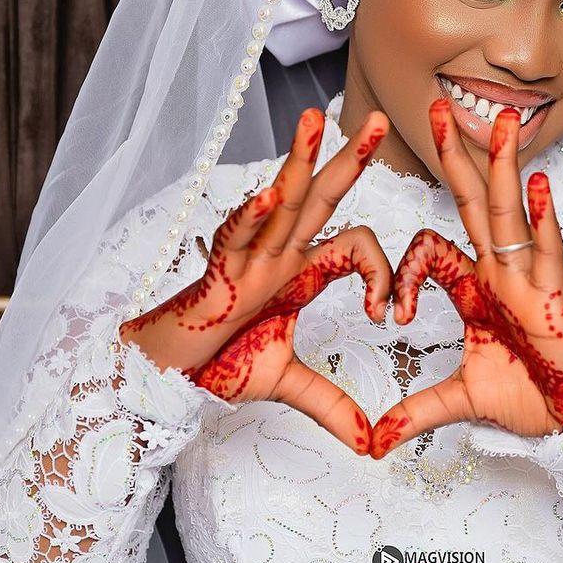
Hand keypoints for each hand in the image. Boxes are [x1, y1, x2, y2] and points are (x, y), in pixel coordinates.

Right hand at [120, 108, 391, 454]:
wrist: (171, 375)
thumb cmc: (222, 363)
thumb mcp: (288, 384)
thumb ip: (332, 406)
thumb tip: (370, 444)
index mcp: (301, 270)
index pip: (356, 245)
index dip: (383, 272)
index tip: (391, 315)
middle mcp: (279, 253)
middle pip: (321, 196)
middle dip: (350, 158)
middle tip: (382, 120)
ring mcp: (249, 258)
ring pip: (279, 201)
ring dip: (299, 160)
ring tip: (316, 118)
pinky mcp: (218, 273)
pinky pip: (234, 238)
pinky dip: (250, 218)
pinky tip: (266, 195)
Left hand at [369, 99, 562, 458]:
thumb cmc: (530, 397)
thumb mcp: (459, 401)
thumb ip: (416, 411)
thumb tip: (374, 441)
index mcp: (475, 286)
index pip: (429, 250)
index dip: (403, 274)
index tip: (394, 317)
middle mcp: (500, 271)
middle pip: (473, 201)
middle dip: (457, 155)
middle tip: (439, 106)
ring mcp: (528, 280)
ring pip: (510, 214)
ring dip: (504, 166)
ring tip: (502, 121)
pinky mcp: (554, 298)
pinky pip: (547, 252)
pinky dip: (541, 219)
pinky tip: (536, 185)